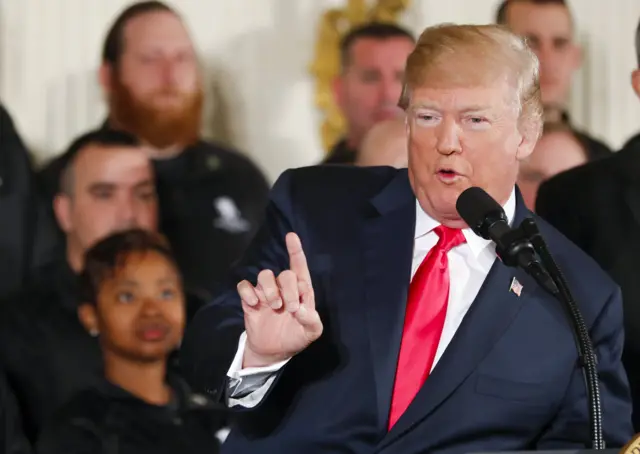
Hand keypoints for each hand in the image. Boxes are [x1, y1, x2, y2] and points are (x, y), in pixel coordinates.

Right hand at [237, 232, 322, 367]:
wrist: (274, 352)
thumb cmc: (296, 336)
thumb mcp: (311, 332)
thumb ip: (311, 320)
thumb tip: (300, 308)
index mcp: (301, 291)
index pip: (299, 267)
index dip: (295, 251)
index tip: (291, 236)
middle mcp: (283, 288)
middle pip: (285, 274)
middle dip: (289, 289)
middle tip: (289, 308)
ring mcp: (266, 292)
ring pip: (264, 275)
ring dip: (270, 290)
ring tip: (274, 306)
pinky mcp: (250, 300)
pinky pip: (244, 286)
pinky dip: (248, 293)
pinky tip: (254, 305)